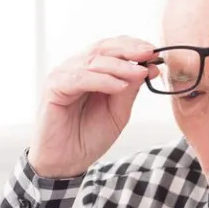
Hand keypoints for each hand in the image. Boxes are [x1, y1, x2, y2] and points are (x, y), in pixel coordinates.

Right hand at [28, 36, 158, 177]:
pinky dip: (102, 80)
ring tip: (140, 73)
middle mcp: (76, 68)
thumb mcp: (118, 112)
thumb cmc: (88, 137)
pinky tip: (119, 86)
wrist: (67, 161)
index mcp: (91, 71)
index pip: (112, 48)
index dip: (133, 46)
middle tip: (150, 54)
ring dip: (120, 66)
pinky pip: (80, 78)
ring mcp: (63, 76)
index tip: (154, 53)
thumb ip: (130, 90)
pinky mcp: (53, 88)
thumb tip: (149, 68)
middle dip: (129, 49)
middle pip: (103, 48)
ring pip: (93, 61)